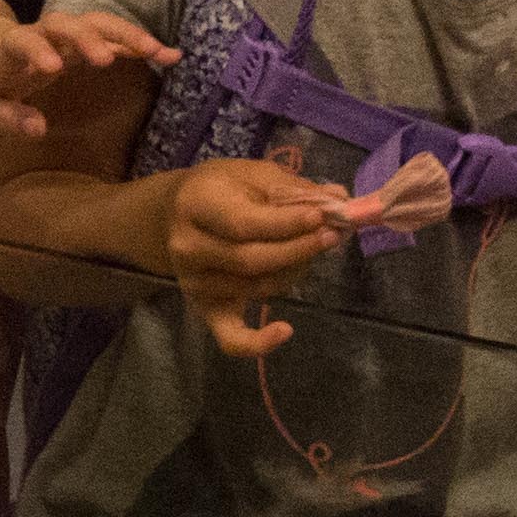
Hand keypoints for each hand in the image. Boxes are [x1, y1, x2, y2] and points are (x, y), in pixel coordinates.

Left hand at [0, 0, 174, 143]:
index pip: (19, 41)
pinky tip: (170, 56)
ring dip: (125, 34)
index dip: (35, 49)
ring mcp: (63, 34)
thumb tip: (39, 128)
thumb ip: (7, 118)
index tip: (53, 66)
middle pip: (63, 23)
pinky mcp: (83, 40)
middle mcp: (38, 34)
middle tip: (106, 59)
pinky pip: (113, 36)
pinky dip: (139, 43)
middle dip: (85, 37)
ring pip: (95, 23)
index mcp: (6, 51)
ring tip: (158, 52)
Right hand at [163, 152, 398, 357]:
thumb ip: (294, 189)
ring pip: (257, 288)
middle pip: (251, 260)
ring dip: (295, 272)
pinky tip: (285, 331)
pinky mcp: (204, 309)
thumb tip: (340, 200)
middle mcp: (187, 247)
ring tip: (316, 250)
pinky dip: (257, 342)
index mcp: (195, 205)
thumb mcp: (253, 174)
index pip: (244, 224)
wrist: (177, 212)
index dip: (287, 224)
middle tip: (332, 236)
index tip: (322, 216)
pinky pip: (230, 337)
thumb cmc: (222, 189)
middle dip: (298, 250)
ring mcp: (194, 282)